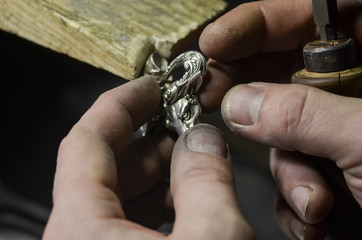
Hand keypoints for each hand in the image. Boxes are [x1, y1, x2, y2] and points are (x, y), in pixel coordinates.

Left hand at [43, 75, 253, 239]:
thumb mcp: (213, 238)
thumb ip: (207, 180)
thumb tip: (202, 142)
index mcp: (81, 230)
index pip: (85, 142)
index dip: (120, 105)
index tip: (149, 88)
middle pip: (104, 170)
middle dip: (150, 142)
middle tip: (184, 127)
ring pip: (117, 200)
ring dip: (158, 177)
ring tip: (194, 164)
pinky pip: (126, 227)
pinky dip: (158, 209)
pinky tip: (188, 203)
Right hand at [198, 0, 361, 236]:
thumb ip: (303, 116)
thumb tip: (240, 102)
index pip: (312, 17)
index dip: (258, 24)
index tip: (218, 40)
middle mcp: (359, 95)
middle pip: (285, 74)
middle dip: (249, 92)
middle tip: (213, 96)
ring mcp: (343, 136)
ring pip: (285, 135)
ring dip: (289, 171)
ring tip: (315, 202)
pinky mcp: (335, 174)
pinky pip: (294, 173)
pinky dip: (296, 199)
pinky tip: (318, 219)